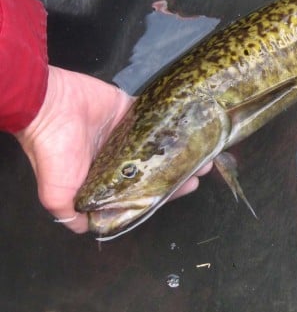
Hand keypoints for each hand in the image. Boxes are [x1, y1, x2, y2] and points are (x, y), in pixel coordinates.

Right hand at [14, 66, 210, 232]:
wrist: (50, 105)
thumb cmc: (56, 151)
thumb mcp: (58, 195)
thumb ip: (72, 215)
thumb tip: (92, 229)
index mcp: (106, 180)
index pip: (144, 191)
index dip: (167, 192)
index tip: (189, 186)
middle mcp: (120, 159)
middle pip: (158, 168)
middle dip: (181, 170)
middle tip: (203, 168)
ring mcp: (128, 134)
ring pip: (162, 144)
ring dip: (183, 147)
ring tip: (207, 149)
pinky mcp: (130, 112)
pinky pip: (158, 118)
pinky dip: (175, 123)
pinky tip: (193, 127)